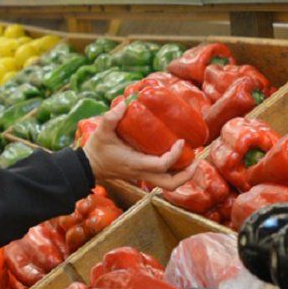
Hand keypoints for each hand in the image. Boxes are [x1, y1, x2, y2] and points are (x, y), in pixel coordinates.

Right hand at [82, 97, 197, 190]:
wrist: (89, 166)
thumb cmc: (97, 149)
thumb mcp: (101, 131)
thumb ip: (111, 118)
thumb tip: (125, 103)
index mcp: (135, 164)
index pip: (162, 165)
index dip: (175, 155)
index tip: (181, 141)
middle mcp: (142, 173)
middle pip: (171, 184)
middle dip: (187, 174)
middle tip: (197, 159)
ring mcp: (142, 176)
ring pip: (169, 185)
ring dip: (183, 175)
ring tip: (192, 160)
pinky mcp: (142, 174)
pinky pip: (163, 178)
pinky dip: (174, 172)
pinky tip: (177, 157)